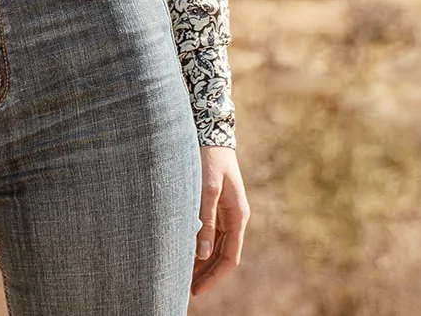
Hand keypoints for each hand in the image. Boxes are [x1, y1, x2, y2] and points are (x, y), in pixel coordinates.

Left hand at [191, 143, 248, 295]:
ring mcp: (227, 211)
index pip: (230, 258)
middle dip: (207, 273)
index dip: (214, 277)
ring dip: (203, 261)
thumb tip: (202, 254)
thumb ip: (205, 221)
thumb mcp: (207, 189)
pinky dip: (201, 245)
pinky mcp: (217, 204)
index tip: (196, 290)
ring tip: (183, 274)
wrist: (211, 131)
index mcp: (238, 216)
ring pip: (217, 245)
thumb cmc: (210, 159)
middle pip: (223, 255)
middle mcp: (235, 217)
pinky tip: (187, 251)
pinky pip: (212, 232)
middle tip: (186, 288)